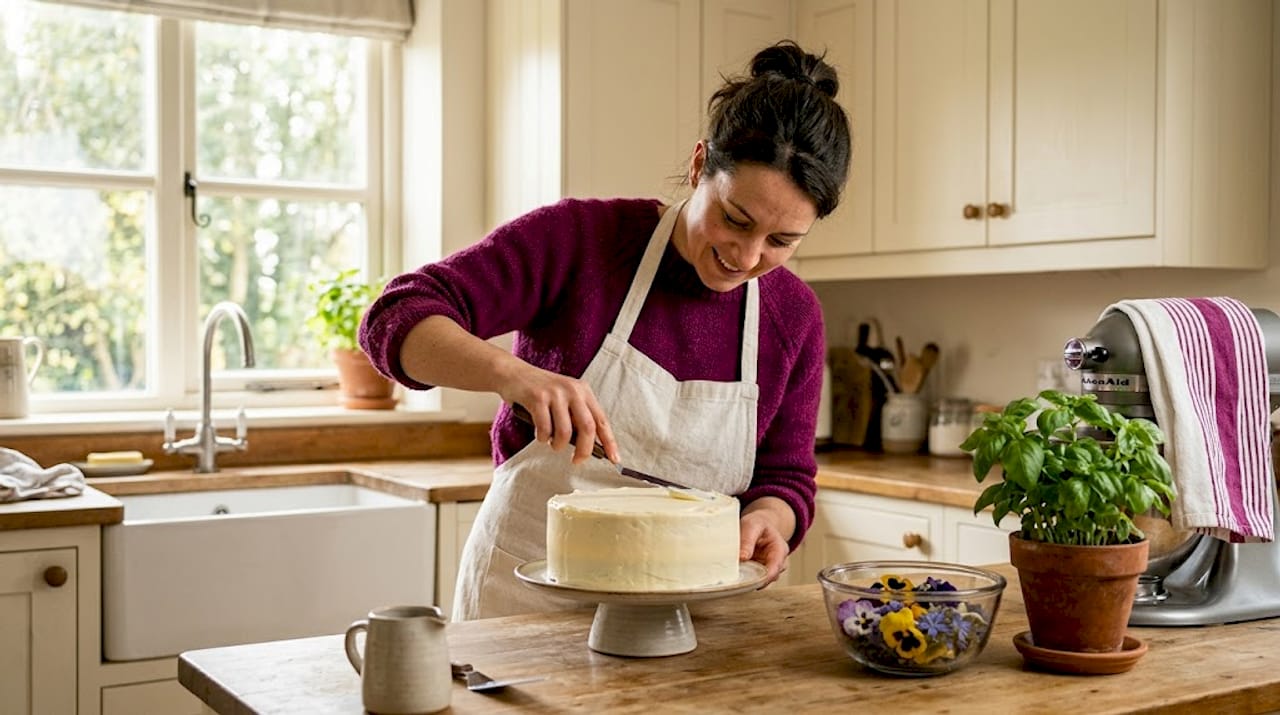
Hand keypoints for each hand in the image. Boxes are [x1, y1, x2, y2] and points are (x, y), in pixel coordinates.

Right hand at [499, 364, 619, 464]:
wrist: (512, 373)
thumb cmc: (540, 392)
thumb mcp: (565, 398)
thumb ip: (577, 416)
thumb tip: (590, 446)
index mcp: (584, 391)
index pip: (602, 420)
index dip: (609, 442)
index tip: (614, 459)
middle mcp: (572, 390)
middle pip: (587, 428)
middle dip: (584, 450)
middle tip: (576, 461)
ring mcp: (555, 393)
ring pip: (565, 432)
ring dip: (558, 445)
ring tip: (552, 444)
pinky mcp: (537, 398)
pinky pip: (545, 429)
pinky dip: (542, 438)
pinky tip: (540, 434)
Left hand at [739, 497, 795, 585]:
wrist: (758, 524)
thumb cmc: (757, 524)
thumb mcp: (751, 525)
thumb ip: (747, 540)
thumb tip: (743, 558)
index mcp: (780, 549)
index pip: (776, 566)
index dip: (766, 576)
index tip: (753, 581)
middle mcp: (777, 562)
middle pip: (769, 577)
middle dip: (755, 580)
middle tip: (739, 580)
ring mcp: (768, 568)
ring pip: (760, 581)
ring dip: (749, 580)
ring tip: (736, 575)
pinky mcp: (758, 572)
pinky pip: (753, 580)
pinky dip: (745, 578)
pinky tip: (736, 575)